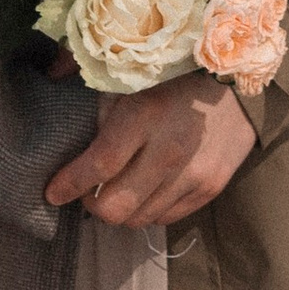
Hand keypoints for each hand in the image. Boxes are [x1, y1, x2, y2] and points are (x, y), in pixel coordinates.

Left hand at [46, 72, 256, 226]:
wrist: (239, 81)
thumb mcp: (131, 71)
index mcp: (143, 116)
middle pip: (117, 206)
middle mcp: (169, 150)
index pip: (99, 165)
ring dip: (121, 209)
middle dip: (92, 205)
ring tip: (117, 189)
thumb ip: (90, 77)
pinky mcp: (212, 187)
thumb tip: (49, 76)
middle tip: (88, 192)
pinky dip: (148, 210)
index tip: (52, 192)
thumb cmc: (175, 74)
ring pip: (140, 218)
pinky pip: (167, 218)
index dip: (70, 184)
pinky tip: (145, 190)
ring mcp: (194, 173)